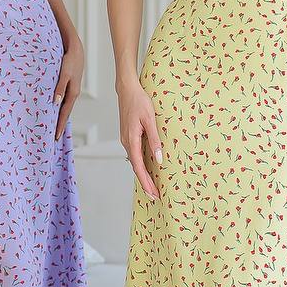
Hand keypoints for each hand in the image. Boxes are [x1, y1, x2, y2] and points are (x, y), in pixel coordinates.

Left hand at [53, 37, 84, 139]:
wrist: (76, 49)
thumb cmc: (70, 60)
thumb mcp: (64, 74)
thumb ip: (60, 88)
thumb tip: (56, 103)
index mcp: (72, 93)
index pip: (64, 113)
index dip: (60, 125)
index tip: (55, 137)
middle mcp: (73, 94)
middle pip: (65, 113)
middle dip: (60, 125)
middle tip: (54, 138)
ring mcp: (71, 90)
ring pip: (64, 107)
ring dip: (60, 117)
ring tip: (54, 127)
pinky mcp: (69, 85)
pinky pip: (63, 100)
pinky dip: (59, 107)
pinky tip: (55, 110)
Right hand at [116, 79, 160, 201]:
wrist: (127, 90)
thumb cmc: (139, 102)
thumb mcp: (150, 119)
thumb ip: (155, 139)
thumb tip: (159, 159)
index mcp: (131, 140)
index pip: (139, 167)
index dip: (146, 182)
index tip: (153, 193)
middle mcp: (127, 143)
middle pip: (136, 168)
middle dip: (145, 183)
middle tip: (155, 197)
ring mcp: (127, 140)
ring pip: (135, 162)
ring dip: (143, 175)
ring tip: (152, 187)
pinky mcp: (129, 136)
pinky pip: (135, 155)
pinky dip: (141, 165)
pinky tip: (147, 169)